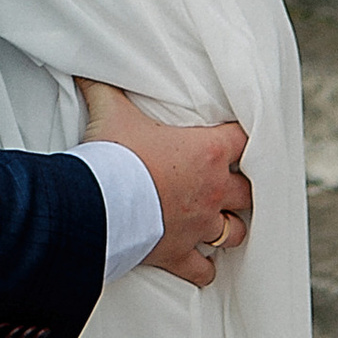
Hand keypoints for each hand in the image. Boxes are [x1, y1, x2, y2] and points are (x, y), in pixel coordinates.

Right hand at [76, 79, 251, 288]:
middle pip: (249, 191)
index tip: (235, 138)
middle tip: (227, 184)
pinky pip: (204, 270)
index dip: (242, 137)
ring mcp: (199, 225)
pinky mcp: (180, 254)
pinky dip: (203, 268)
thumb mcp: (110, 109)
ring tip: (218, 222)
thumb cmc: (113, 153)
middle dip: (241, 188)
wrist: (99, 201)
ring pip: (235, 232)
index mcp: (207, 152)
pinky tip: (199, 262)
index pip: (245, 139)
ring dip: (229, 227)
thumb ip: (104, 87)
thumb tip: (88, 66)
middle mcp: (212, 190)